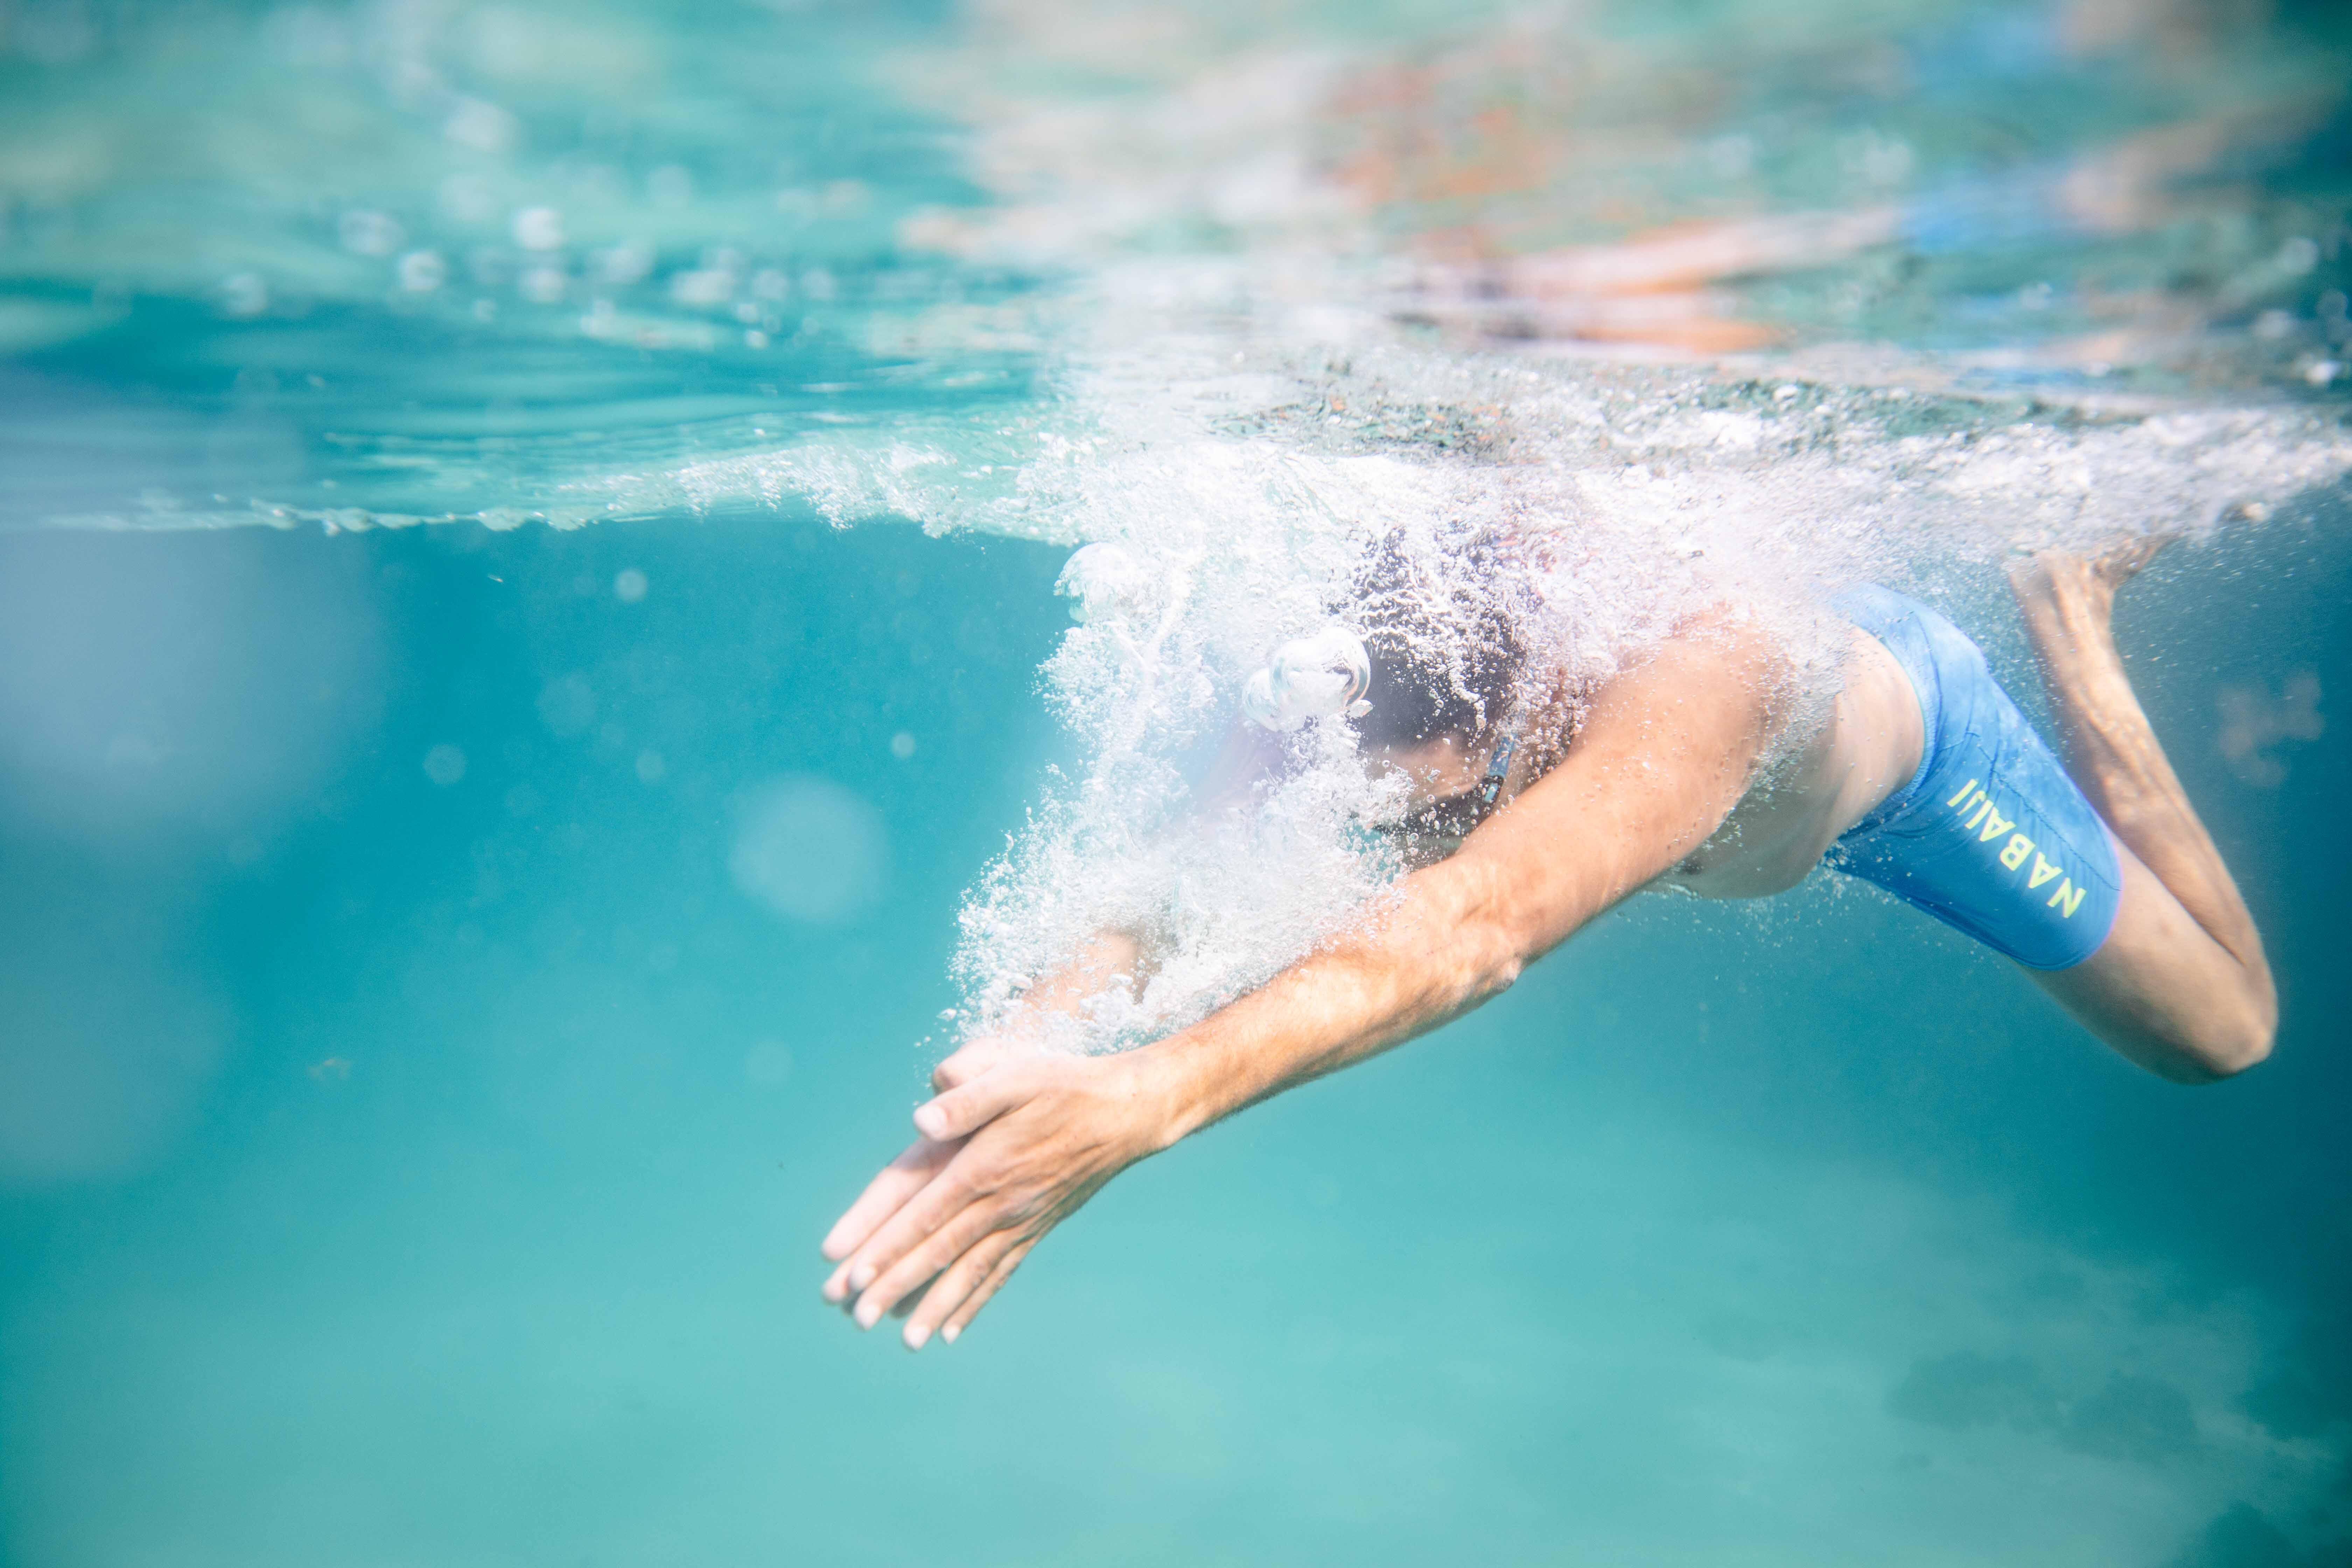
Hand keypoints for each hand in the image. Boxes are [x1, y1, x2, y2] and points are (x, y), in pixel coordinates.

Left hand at [819, 1039, 1174, 1349]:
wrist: (1125, 1113)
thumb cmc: (1064, 1086)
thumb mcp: (1016, 1076)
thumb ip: (969, 1097)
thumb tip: (921, 1117)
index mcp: (986, 1165)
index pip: (925, 1213)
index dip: (888, 1245)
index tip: (854, 1274)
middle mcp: (1001, 1202)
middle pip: (939, 1251)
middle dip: (895, 1285)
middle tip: (857, 1318)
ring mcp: (1021, 1221)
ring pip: (969, 1272)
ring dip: (933, 1306)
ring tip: (904, 1341)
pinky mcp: (1037, 1229)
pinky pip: (1001, 1273)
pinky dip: (975, 1303)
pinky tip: (953, 1331)